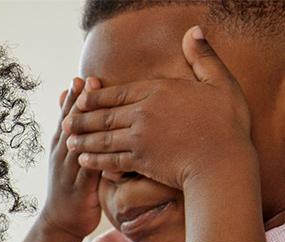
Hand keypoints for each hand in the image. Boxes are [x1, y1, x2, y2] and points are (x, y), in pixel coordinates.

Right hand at [38, 76, 102, 241]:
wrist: (60, 222)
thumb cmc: (70, 186)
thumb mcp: (67, 157)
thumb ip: (72, 132)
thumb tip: (72, 105)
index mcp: (61, 146)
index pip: (67, 117)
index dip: (74, 98)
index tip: (83, 77)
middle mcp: (62, 155)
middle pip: (71, 126)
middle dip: (80, 104)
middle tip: (89, 82)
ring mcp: (69, 171)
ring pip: (78, 144)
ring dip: (87, 126)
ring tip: (96, 109)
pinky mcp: (81, 187)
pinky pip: (90, 168)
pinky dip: (96, 155)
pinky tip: (106, 146)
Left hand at [63, 28, 253, 189]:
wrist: (221, 160)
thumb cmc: (226, 121)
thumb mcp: (219, 82)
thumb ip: (203, 57)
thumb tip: (193, 31)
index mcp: (158, 92)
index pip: (119, 93)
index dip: (97, 96)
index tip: (80, 98)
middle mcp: (143, 114)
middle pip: (104, 116)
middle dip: (82, 119)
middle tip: (64, 121)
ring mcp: (138, 139)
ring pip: (102, 138)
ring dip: (83, 139)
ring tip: (67, 141)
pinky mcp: (138, 161)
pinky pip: (110, 160)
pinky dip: (94, 160)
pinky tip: (83, 159)